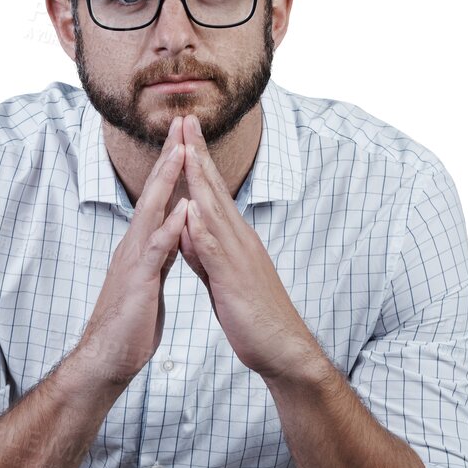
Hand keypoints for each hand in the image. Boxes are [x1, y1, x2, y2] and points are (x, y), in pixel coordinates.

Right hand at [72, 114, 191, 387]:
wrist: (106, 359)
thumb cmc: (129, 324)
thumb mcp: (149, 280)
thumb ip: (160, 255)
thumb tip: (173, 236)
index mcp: (142, 244)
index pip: (161, 196)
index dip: (173, 165)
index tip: (187, 135)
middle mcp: (135, 244)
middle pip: (155, 192)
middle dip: (170, 156)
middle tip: (182, 121)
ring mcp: (135, 260)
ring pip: (153, 212)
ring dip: (168, 180)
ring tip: (182, 150)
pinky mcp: (139, 282)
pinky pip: (157, 250)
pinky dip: (171, 228)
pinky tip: (184, 209)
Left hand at [176, 113, 322, 382]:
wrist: (282, 348)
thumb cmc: (254, 316)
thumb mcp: (221, 277)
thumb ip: (204, 252)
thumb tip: (187, 228)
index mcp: (235, 239)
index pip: (212, 192)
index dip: (197, 161)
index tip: (184, 132)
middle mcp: (239, 239)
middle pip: (214, 189)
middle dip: (197, 153)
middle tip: (185, 119)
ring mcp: (239, 257)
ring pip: (214, 211)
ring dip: (198, 179)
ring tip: (184, 149)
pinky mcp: (234, 280)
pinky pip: (215, 251)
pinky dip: (201, 229)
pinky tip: (189, 210)